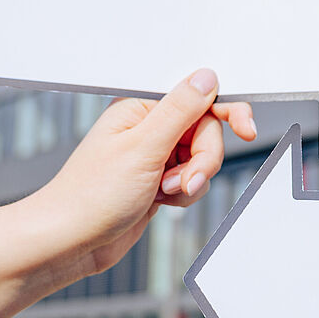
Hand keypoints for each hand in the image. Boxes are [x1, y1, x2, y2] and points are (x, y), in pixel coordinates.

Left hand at [24, 68, 256, 275]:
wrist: (71, 241)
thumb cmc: (91, 195)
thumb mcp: (142, 148)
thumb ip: (180, 111)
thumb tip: (206, 77)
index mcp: (141, 109)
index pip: (199, 98)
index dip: (228, 112)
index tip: (247, 129)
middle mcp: (148, 128)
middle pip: (206, 133)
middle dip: (202, 161)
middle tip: (182, 182)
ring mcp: (153, 156)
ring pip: (201, 160)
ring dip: (191, 181)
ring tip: (164, 194)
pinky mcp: (157, 182)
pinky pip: (191, 181)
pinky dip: (184, 195)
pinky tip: (160, 203)